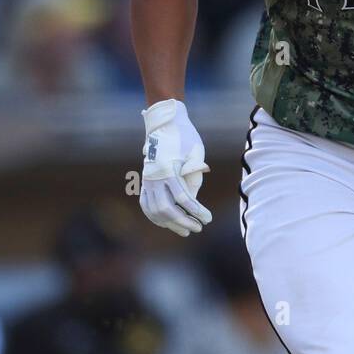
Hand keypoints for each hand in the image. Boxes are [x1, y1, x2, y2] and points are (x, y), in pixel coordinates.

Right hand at [139, 99, 212, 236]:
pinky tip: (167, 223)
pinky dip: (156, 217)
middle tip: (199, 227)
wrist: (163, 123)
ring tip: (185, 231)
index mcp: (169, 169)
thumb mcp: (196, 152)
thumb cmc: (184, 137)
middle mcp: (155, 177)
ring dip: (170, 223)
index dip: (196, 211)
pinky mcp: (145, 181)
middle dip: (183, 221)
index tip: (208, 218)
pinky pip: (146, 205)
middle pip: (167, 209)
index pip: (183, 198)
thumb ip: (194, 177)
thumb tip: (192, 201)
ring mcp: (147, 180)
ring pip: (154, 210)